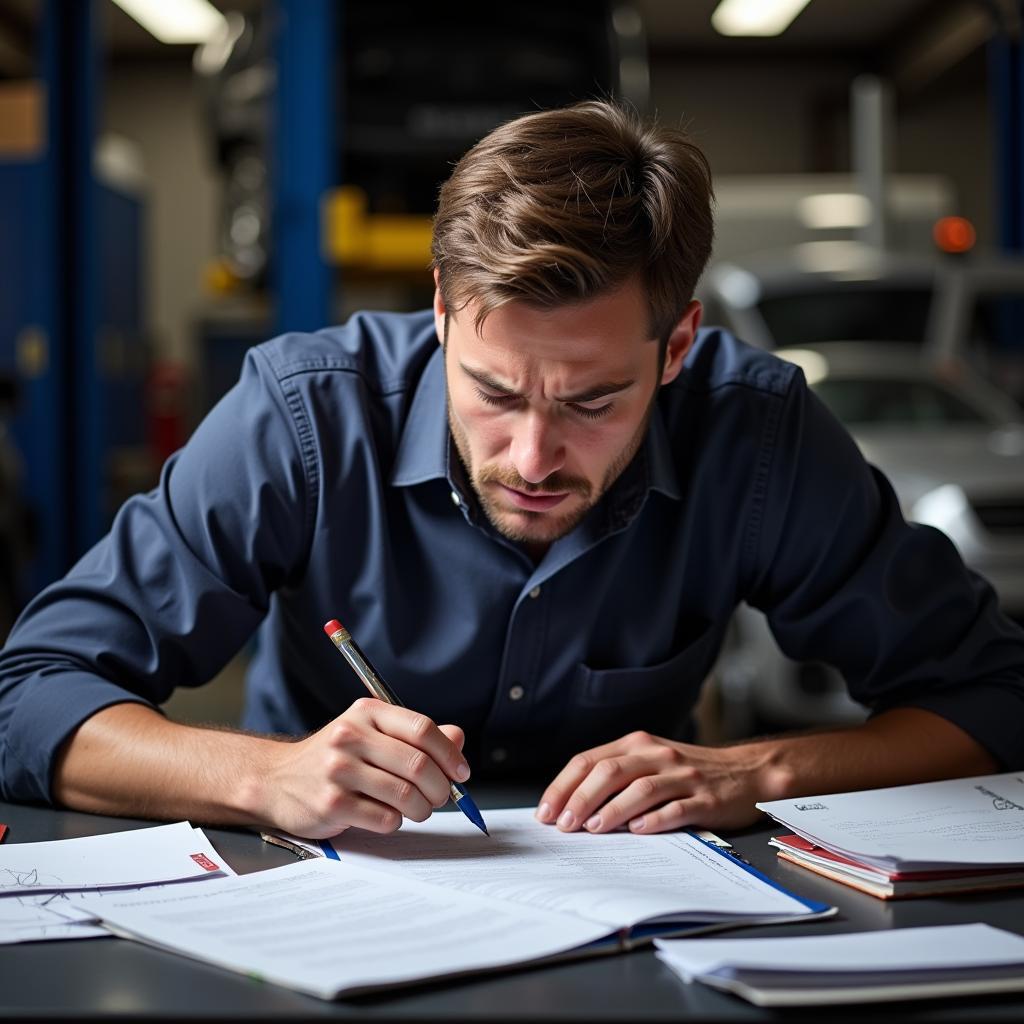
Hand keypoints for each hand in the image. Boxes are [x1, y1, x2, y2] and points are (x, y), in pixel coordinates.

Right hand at [257, 698, 467, 838]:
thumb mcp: (371, 734)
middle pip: (418, 765)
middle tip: (441, 797)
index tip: (461, 772)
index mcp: (366, 713)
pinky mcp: (331, 804)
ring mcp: (338, 770)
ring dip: (422, 809)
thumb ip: (415, 736)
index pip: (421, 729)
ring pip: (406, 795)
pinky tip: (385, 815)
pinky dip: (395, 822)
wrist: (275, 780)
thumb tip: (457, 738)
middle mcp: (351, 736)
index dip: (449, 754)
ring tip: (417, 809)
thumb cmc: (333, 757)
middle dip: (440, 787)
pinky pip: (385, 819)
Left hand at [535, 731, 790, 834]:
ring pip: (640, 789)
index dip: (564, 786)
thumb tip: (570, 806)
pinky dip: (654, 820)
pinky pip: (676, 808)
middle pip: (610, 771)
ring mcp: (682, 776)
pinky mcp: (705, 799)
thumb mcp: (650, 762)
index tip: (546, 811)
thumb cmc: (689, 773)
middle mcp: (657, 755)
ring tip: (592, 829)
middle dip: (581, 798)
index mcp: (638, 744)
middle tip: (564, 824)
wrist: (748, 773)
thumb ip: (615, 776)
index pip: (590, 760)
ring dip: (612, 809)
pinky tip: (637, 831)